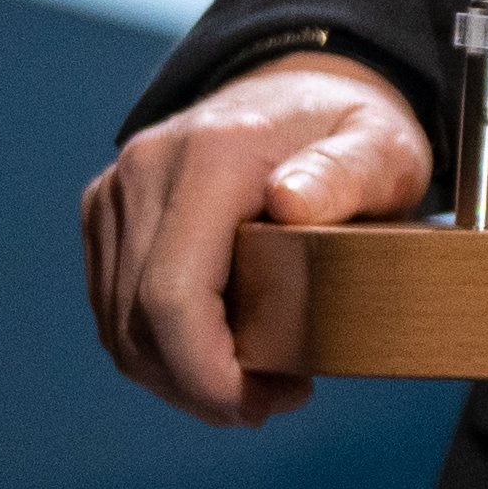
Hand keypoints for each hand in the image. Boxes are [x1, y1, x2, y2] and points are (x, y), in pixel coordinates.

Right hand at [81, 52, 432, 427]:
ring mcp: (118, 187)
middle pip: (138, 321)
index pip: (172, 294)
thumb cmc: (351, 129)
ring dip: (176, 375)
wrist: (299, 84)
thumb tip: (291, 202)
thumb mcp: (382, 147)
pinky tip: (214, 353)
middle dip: (198, 386)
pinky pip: (112, 304)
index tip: (259, 404)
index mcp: (214, 154)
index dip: (204, 372)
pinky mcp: (105, 208)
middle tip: (269, 403)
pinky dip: (155, 347)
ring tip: (250, 385)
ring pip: (117, 323)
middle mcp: (149, 166)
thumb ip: (348, 174)